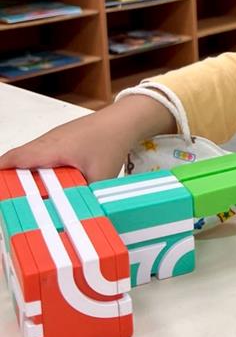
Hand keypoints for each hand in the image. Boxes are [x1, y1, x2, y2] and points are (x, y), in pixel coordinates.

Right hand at [0, 94, 175, 183]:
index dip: (2, 173)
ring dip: (22, 173)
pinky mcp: (59, 139)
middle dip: (10, 179)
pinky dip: (34, 167)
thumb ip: (84, 197)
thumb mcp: (99, 177)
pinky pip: (39, 154)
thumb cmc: (110, 142)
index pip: (13, 160)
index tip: (0, 192)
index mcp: (50, 150)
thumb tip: (76, 216)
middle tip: (10, 199)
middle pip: (16, 160)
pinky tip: (43, 182)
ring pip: (27, 156)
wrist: (123, 120)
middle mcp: (45, 142)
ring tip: (22, 195)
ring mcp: (51, 138)